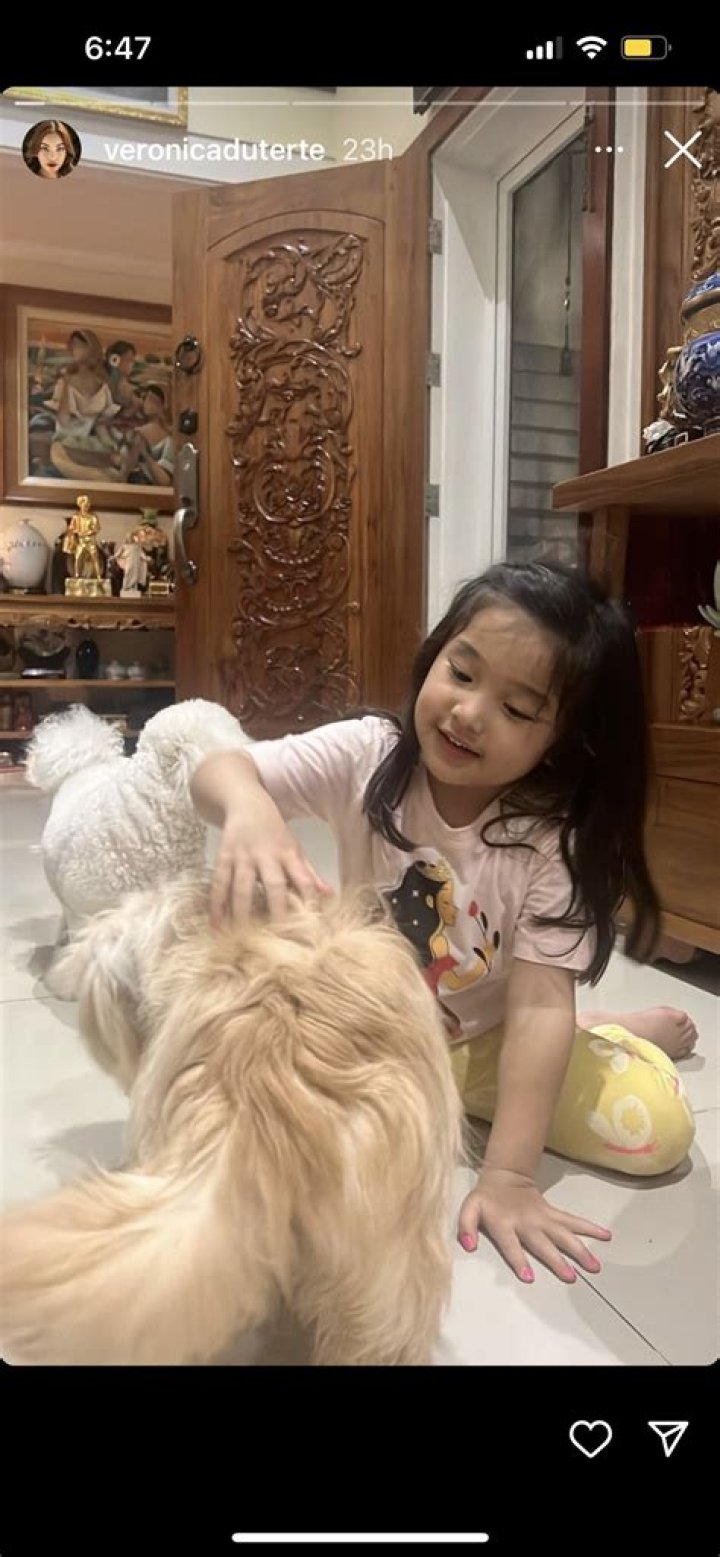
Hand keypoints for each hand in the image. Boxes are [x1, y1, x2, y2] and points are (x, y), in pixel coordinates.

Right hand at [210, 808, 333, 926]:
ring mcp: (242, 856)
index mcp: (289, 853)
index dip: (309, 900)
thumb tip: (330, 894)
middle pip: (273, 885)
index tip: (312, 924)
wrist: (245, 803)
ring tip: (242, 938)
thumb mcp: (295, 848)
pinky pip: (219, 884)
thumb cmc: (274, 832)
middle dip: (277, 911)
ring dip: (241, 914)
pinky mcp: (223, 857)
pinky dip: (217, 906)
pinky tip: (216, 926)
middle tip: (278, 939)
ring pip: (242, 888)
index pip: (303, 878)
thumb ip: (309, 873)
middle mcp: (266, 854)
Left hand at [457, 1166, 611, 1283]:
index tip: (529, 1276)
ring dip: (580, 1249)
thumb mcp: (469, 1209)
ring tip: (595, 1265)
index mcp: (504, 1224)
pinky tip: (606, 1235)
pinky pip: (574, 1221)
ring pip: (564, 1234)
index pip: (511, 1245)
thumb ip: (466, 1226)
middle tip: (571, 1277)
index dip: (518, 1260)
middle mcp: (527, 1223)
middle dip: (557, 1260)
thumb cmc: (486, 1199)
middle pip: (543, 1243)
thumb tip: (467, 1245)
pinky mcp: (554, 1214)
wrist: (505, 1176)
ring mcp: (543, 1218)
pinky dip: (590, 1228)